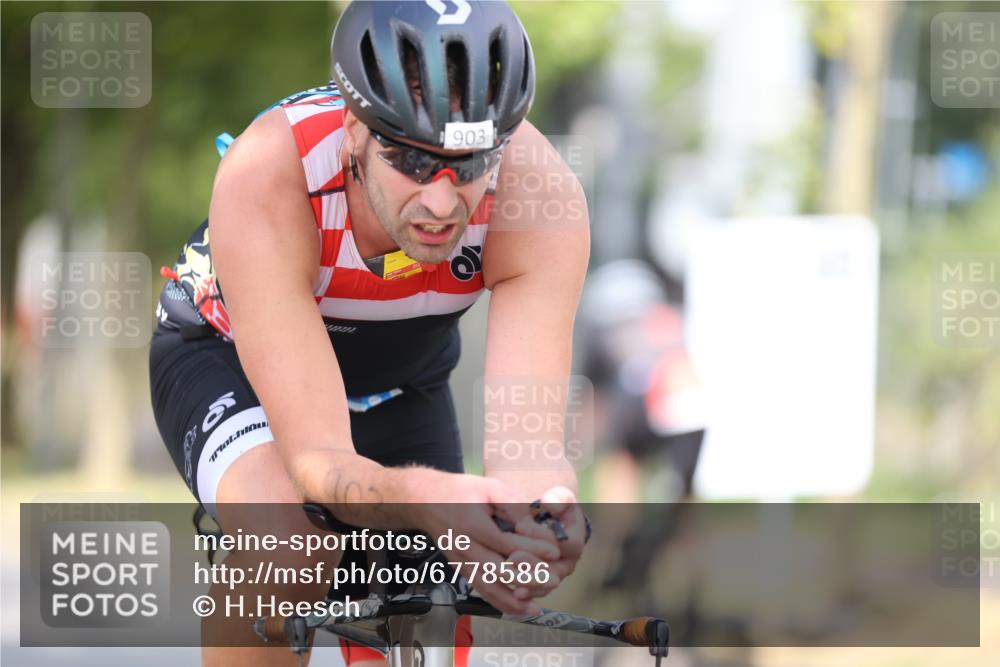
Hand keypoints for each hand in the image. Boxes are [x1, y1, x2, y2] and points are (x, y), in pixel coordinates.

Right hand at [407, 469, 559, 614]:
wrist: (425, 502)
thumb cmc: (460, 491)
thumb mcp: (487, 486)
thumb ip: (510, 502)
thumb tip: (531, 523)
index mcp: (472, 525)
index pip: (505, 543)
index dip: (531, 549)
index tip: (554, 552)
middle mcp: (464, 548)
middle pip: (497, 570)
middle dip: (527, 578)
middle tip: (553, 580)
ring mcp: (460, 561)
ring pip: (487, 587)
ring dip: (512, 600)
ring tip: (535, 608)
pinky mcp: (460, 569)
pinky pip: (480, 589)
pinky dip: (498, 602)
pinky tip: (516, 609)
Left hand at [507, 486, 585, 602]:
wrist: (549, 522)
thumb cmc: (553, 507)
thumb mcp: (558, 498)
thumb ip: (557, 499)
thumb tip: (550, 503)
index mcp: (574, 541)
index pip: (561, 543)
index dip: (541, 535)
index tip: (520, 526)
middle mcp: (568, 562)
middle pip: (553, 570)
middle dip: (531, 564)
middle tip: (512, 556)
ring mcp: (556, 576)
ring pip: (543, 584)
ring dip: (526, 582)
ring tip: (508, 574)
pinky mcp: (543, 584)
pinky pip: (535, 592)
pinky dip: (524, 591)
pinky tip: (510, 589)